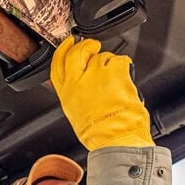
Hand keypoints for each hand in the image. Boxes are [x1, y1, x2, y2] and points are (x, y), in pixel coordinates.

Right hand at [50, 36, 152, 150]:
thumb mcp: (77, 115)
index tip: (68, 43)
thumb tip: (78, 84)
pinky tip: (125, 77)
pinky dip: (124, 66)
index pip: (58, 64)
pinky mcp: (115, 72)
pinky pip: (119, 60)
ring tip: (115, 77)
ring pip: (101, 57)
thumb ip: (75, 94)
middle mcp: (78, 82)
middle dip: (85, 46)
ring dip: (109, 63)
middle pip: (76, 52)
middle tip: (92, 46)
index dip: (63, 50)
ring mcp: (96, 75)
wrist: (118, 141)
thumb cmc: (100, 135)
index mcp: (67, 94)